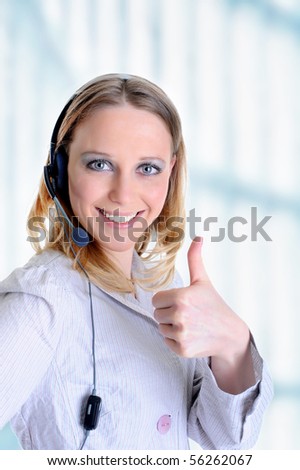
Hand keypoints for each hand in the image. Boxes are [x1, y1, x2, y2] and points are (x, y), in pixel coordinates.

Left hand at [152, 237, 249, 362]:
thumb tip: (198, 236)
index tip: (182, 302)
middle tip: (188, 314)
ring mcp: (181, 334)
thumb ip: (195, 259)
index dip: (167, 300)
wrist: (229, 335)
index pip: (156, 299)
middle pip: (157, 314)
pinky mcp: (182, 349)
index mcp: (181, 297)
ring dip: (171, 327)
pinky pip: (166, 341)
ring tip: (190, 324)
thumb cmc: (214, 305)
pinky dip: (175, 340)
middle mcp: (179, 316)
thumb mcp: (203, 281)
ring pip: (161, 328)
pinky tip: (191, 335)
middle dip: (169, 313)